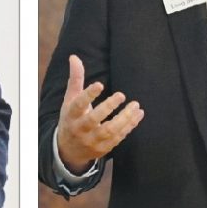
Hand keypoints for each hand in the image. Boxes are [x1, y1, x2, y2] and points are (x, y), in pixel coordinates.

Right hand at [56, 54, 143, 173]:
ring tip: (136, 105)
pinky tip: (138, 115)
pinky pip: (118, 138)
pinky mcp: (103, 148)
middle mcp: (80, 129)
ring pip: (109, 131)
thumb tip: (74, 57)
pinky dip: (129, 126)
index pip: (78, 105)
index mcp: (71, 115)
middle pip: (93, 119)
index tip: (100, 84)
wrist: (68, 150)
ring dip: (124, 118)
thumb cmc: (71, 118)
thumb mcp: (70, 99)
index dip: (88, 95)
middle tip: (121, 95)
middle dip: (108, 107)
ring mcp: (92, 140)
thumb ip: (76, 79)